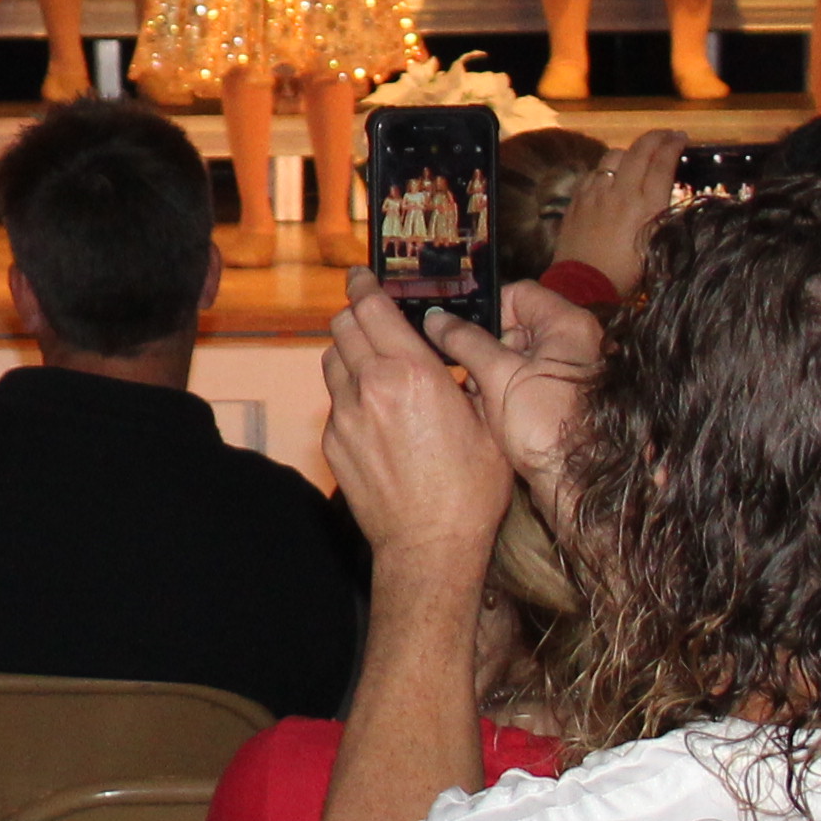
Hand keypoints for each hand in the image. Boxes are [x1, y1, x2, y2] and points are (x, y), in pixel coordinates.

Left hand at [318, 293, 515, 567]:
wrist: (430, 545)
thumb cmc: (470, 488)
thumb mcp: (488, 424)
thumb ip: (468, 379)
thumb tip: (457, 354)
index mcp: (412, 373)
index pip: (372, 308)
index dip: (364, 285)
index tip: (362, 275)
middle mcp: (370, 386)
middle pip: (343, 326)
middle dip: (356, 315)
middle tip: (372, 316)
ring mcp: (345, 415)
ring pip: (333, 361)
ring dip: (350, 353)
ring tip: (375, 364)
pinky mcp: (333, 442)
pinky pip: (335, 402)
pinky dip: (349, 395)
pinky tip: (375, 413)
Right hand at [435, 280, 604, 513]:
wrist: (575, 481)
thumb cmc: (543, 423)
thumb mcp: (497, 375)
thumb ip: (465, 340)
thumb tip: (434, 317)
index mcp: (567, 325)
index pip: (519, 294)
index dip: (485, 308)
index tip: (459, 330)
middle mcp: (575, 342)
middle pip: (518, 324)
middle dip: (484, 343)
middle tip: (462, 364)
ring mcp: (571, 373)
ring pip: (519, 354)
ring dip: (491, 369)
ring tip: (472, 389)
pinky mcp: (563, 399)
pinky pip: (527, 379)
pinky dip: (505, 387)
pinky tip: (487, 406)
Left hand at [550, 127, 673, 295]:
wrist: (582, 286)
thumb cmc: (627, 275)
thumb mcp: (656, 248)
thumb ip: (663, 219)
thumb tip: (668, 199)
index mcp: (646, 207)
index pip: (662, 164)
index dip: (673, 146)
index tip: (681, 137)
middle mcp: (621, 194)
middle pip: (639, 152)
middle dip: (656, 138)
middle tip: (666, 134)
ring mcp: (595, 194)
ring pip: (613, 156)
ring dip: (629, 151)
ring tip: (638, 155)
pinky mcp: (577, 199)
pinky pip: (593, 173)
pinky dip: (605, 168)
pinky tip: (610, 175)